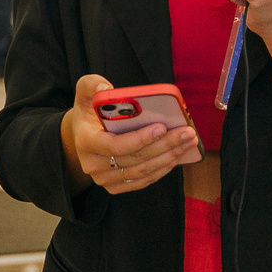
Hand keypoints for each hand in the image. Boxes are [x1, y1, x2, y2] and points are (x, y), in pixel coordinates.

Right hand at [61, 72, 199, 194]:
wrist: (82, 134)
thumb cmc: (89, 111)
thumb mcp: (85, 91)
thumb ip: (91, 85)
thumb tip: (106, 88)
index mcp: (85, 141)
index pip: (115, 146)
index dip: (140, 139)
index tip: (162, 127)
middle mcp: (93, 165)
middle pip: (136, 158)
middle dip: (165, 145)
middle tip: (187, 132)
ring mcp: (105, 179)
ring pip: (143, 170)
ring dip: (170, 157)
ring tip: (189, 141)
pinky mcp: (116, 186)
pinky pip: (143, 180)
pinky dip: (163, 168)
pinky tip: (178, 155)